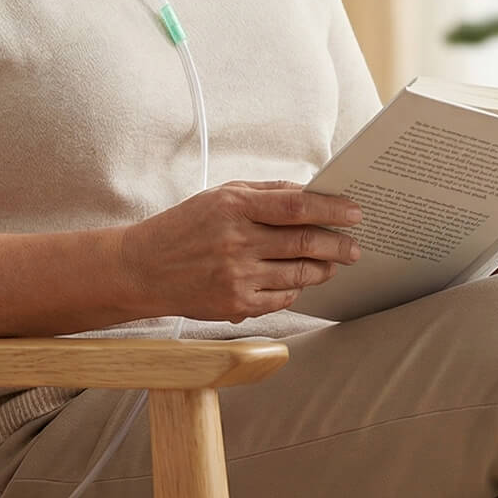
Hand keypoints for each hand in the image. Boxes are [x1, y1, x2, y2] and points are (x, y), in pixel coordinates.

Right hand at [122, 180, 363, 323]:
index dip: (331, 209)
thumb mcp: (218, 196)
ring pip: (300, 274)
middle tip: (354, 247)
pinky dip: (295, 289)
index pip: (296, 206)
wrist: (142, 269)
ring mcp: (237, 276)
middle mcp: (236, 241)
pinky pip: (282, 298)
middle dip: (338, 245)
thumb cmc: (183, 228)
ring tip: (331, 263)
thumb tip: (309, 193)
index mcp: (232, 207)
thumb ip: (264, 193)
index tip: (354, 213)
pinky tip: (296, 281)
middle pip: (305, 242)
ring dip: (323, 269)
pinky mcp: (236, 304)